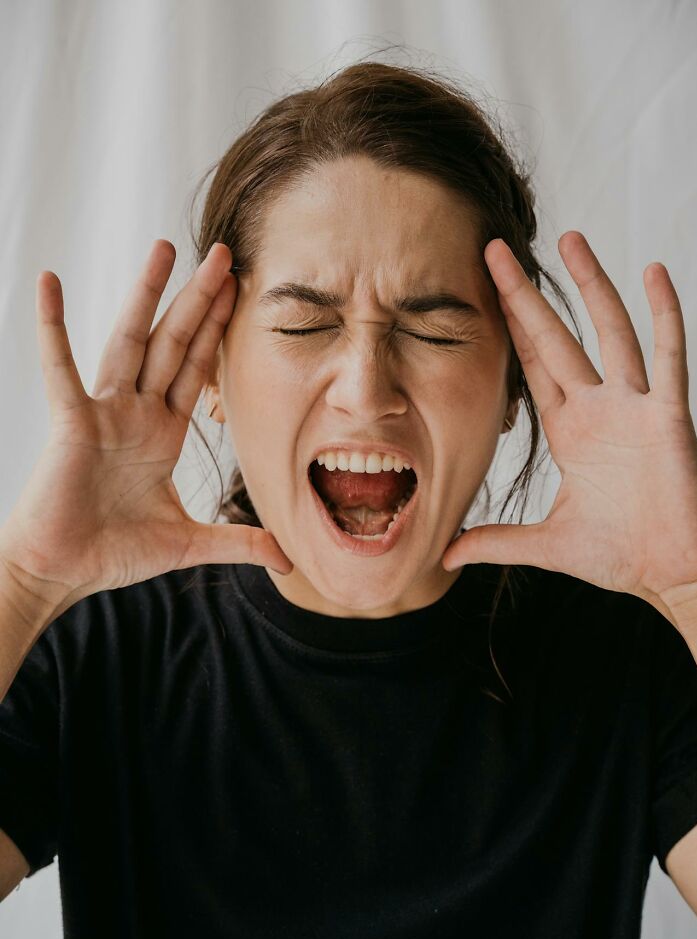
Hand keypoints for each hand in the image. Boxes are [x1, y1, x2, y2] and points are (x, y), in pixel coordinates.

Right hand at [0, 239, 292, 603]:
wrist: (61, 571)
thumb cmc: (113, 553)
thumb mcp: (188, 543)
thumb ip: (237, 543)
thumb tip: (287, 558)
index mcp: (163, 433)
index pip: (197, 369)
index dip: (218, 330)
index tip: (239, 291)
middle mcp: (136, 414)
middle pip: (173, 343)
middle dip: (198, 299)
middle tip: (222, 253)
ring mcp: (103, 413)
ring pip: (130, 341)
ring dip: (146, 295)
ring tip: (164, 248)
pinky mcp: (72, 423)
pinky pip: (62, 368)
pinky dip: (53, 327)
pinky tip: (50, 282)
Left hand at [441, 231, 696, 615]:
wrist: (670, 571)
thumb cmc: (619, 555)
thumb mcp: (546, 544)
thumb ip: (497, 541)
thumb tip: (446, 553)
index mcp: (570, 431)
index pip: (532, 366)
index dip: (509, 328)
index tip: (484, 291)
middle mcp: (600, 409)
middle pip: (557, 337)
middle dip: (526, 295)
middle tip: (496, 250)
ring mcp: (635, 407)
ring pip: (611, 331)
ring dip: (591, 286)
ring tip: (569, 238)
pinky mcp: (669, 416)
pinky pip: (670, 356)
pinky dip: (666, 314)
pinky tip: (654, 272)